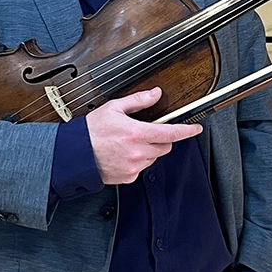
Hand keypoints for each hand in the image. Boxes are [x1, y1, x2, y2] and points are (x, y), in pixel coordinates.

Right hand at [85, 87, 202, 184]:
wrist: (75, 154)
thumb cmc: (91, 131)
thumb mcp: (114, 107)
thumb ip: (138, 100)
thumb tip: (155, 94)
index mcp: (137, 133)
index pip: (171, 133)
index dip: (187, 131)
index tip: (195, 129)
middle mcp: (138, 152)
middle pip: (165, 147)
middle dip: (161, 139)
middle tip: (145, 132)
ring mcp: (134, 166)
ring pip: (153, 158)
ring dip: (148, 151)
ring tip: (128, 143)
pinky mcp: (128, 177)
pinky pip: (141, 168)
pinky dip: (137, 161)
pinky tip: (123, 154)